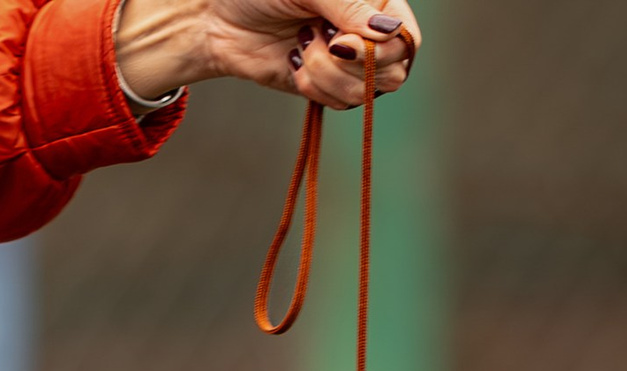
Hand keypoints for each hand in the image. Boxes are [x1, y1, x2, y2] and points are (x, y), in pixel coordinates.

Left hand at [112, 0, 420, 111]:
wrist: (221, 17)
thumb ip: (351, 6)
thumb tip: (389, 32)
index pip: (406, 36)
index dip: (382, 49)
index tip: (342, 41)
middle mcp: (370, 31)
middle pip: (393, 72)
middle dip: (349, 64)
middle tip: (318, 39)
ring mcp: (352, 62)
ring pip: (366, 93)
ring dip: (326, 75)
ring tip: (302, 44)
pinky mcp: (330, 86)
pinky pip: (341, 105)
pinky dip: (315, 87)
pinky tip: (296, 63)